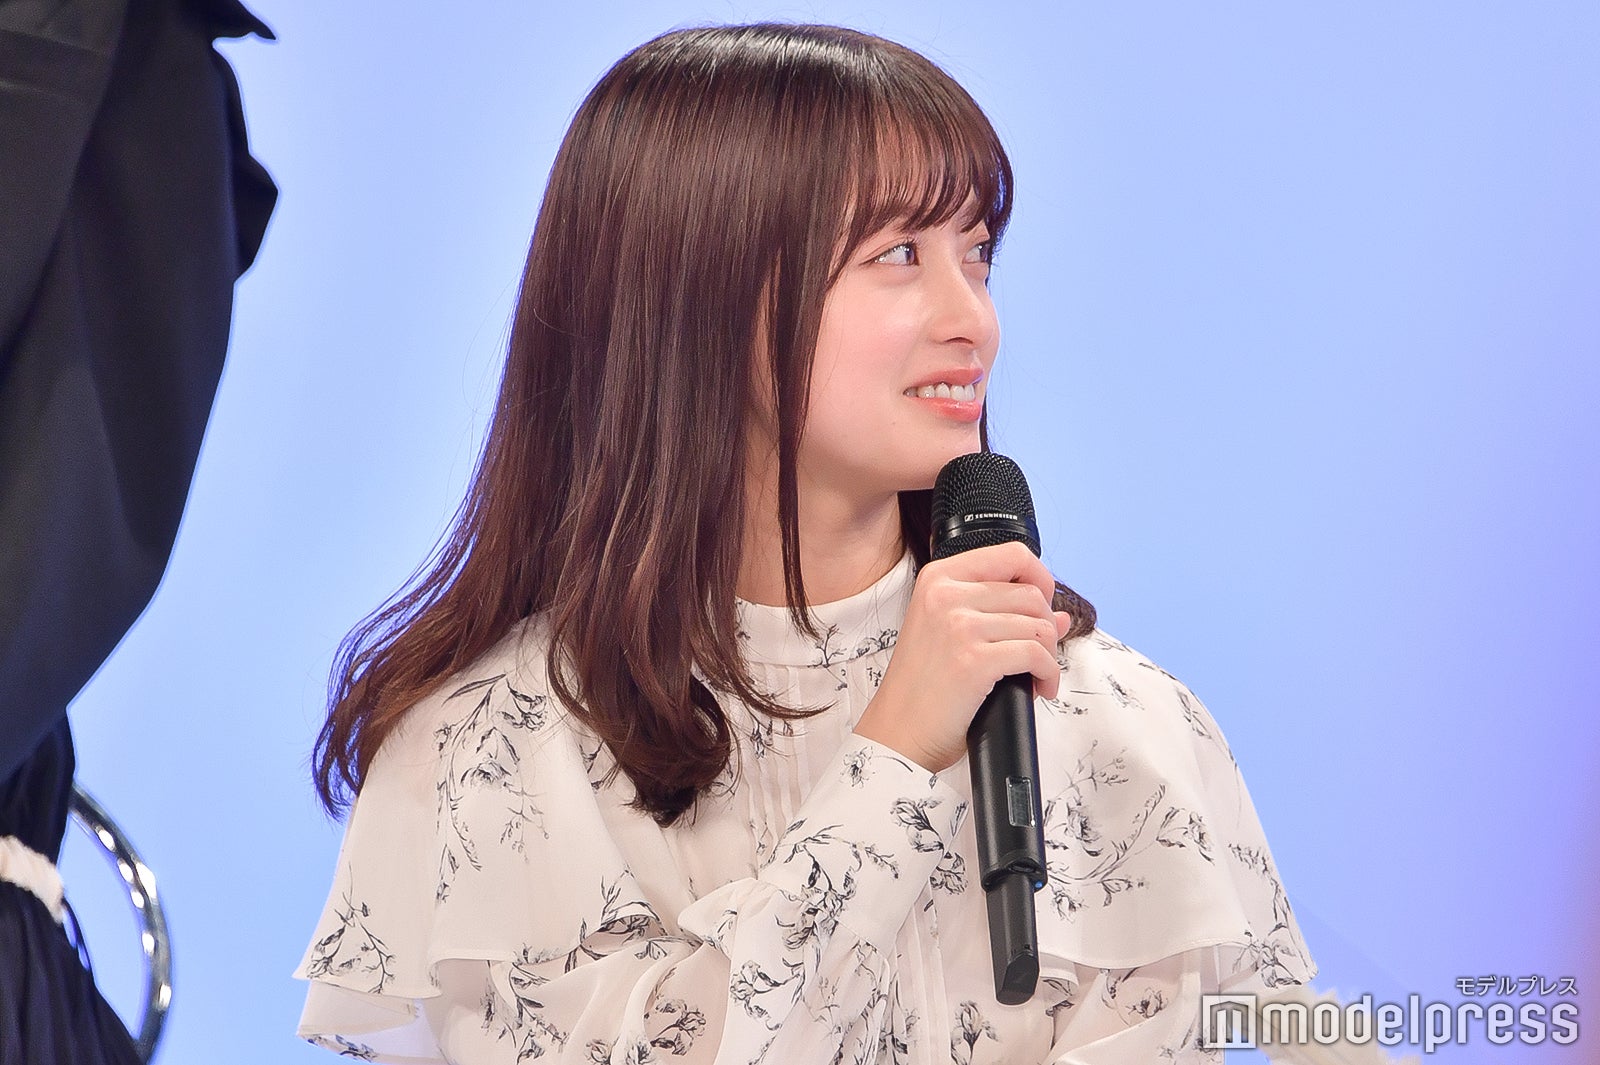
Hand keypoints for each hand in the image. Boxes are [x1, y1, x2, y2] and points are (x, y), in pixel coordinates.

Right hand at [853, 541, 1070, 773]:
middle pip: (1031, 593)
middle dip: (1047, 627)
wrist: (898, 730)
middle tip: (1039, 653)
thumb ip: (1003, 615)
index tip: (1043, 606)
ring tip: (1038, 674)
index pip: (1012, 554)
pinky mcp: (974, 660)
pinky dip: (1049, 674)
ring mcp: (959, 625)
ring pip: (1040, 625)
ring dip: (1050, 654)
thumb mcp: (952, 635)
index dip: (1040, 579)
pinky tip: (1041, 687)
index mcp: (939, 578)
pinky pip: (1037, 655)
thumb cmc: (921, 687)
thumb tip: (1061, 616)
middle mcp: (946, 594)